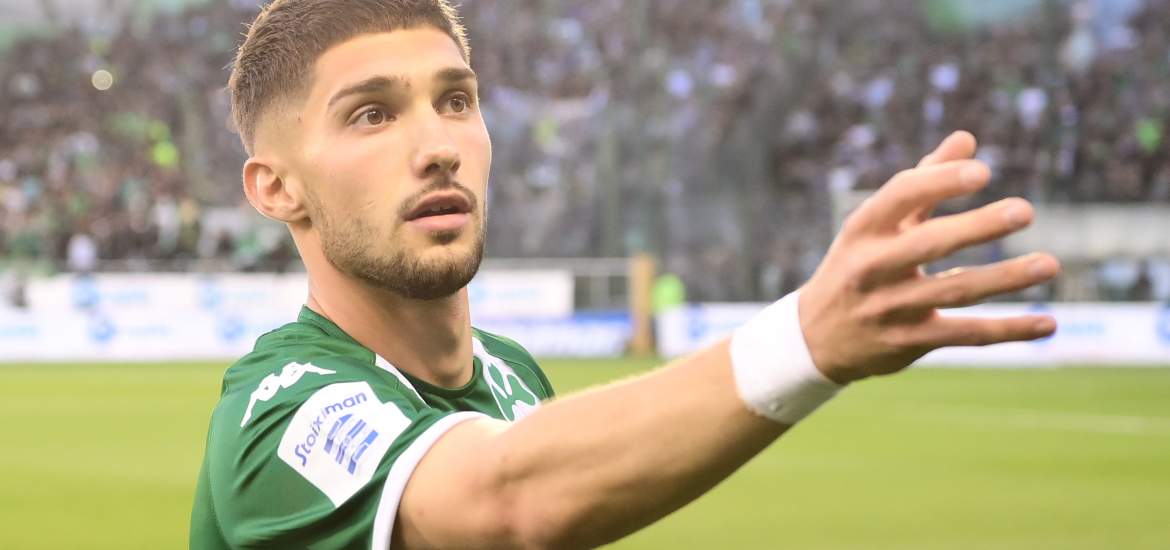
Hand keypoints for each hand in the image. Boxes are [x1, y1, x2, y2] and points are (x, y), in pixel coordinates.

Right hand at [798, 131, 1059, 383]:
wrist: (816, 337)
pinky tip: (1046, 325)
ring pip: (954, 290)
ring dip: (1005, 278)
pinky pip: (965, 335)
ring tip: (1050, 264)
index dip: (940, 181)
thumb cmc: (856, 265)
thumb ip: (923, 182)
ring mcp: (890, 307)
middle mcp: (871, 267)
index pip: (900, 196)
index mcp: (862, 229)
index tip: (982, 172)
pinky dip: (1008, 330)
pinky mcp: (909, 342)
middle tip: (1025, 210)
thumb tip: (967, 139)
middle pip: (929, 243)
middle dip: (977, 227)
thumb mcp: (877, 224)